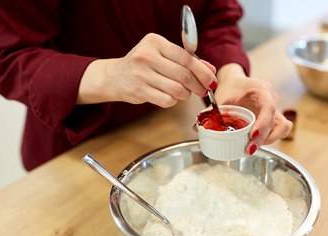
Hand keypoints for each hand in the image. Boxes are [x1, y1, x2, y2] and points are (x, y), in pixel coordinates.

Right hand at [77, 33, 216, 107]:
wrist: (115, 76)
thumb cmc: (145, 64)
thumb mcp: (163, 55)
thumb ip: (187, 61)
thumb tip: (210, 69)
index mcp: (155, 42)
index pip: (187, 58)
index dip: (203, 72)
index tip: (211, 80)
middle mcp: (147, 56)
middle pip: (184, 75)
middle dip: (198, 86)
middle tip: (203, 90)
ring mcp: (141, 74)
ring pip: (177, 90)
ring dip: (186, 94)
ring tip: (184, 93)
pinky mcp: (139, 90)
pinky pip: (167, 100)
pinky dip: (173, 101)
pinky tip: (170, 96)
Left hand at [215, 64, 292, 154]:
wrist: (237, 82)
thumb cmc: (231, 87)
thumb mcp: (221, 96)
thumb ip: (210, 111)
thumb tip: (196, 128)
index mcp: (261, 90)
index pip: (268, 107)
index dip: (263, 122)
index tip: (252, 135)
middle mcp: (272, 99)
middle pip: (274, 121)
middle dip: (262, 139)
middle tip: (247, 149)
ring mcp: (274, 109)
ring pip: (281, 127)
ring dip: (268, 140)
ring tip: (250, 148)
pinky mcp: (273, 118)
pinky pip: (280, 130)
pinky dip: (271, 138)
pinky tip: (256, 144)